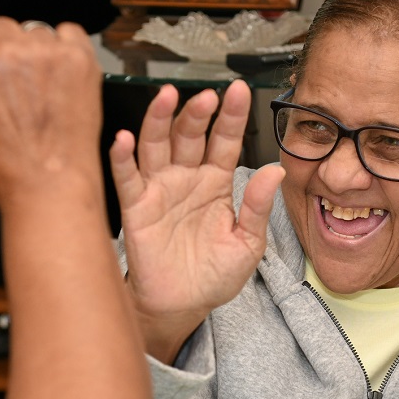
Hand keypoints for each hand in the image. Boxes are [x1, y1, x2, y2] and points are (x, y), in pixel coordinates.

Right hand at [0, 15, 101, 207]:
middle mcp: (6, 49)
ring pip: (30, 29)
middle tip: (7, 93)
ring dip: (31, 53)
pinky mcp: (78, 56)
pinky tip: (55, 83)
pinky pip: (66, 31)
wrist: (46, 179)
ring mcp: (45, 50)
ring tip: (32, 93)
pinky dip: (63, 51)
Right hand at [110, 79, 283, 361]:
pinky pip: (127, 179)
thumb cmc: (213, 275)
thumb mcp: (248, 243)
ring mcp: (160, 191)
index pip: (225, 141)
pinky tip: (124, 139)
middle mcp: (186, 179)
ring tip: (167, 98)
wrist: (182, 306)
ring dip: (159, 120)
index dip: (232, 116)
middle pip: (189, 135)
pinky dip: (122, 158)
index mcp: (216, 183)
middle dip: (197, 114)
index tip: (241, 91)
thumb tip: (276, 171)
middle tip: (206, 97)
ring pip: (156, 146)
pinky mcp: (136, 209)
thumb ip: (258, 207)